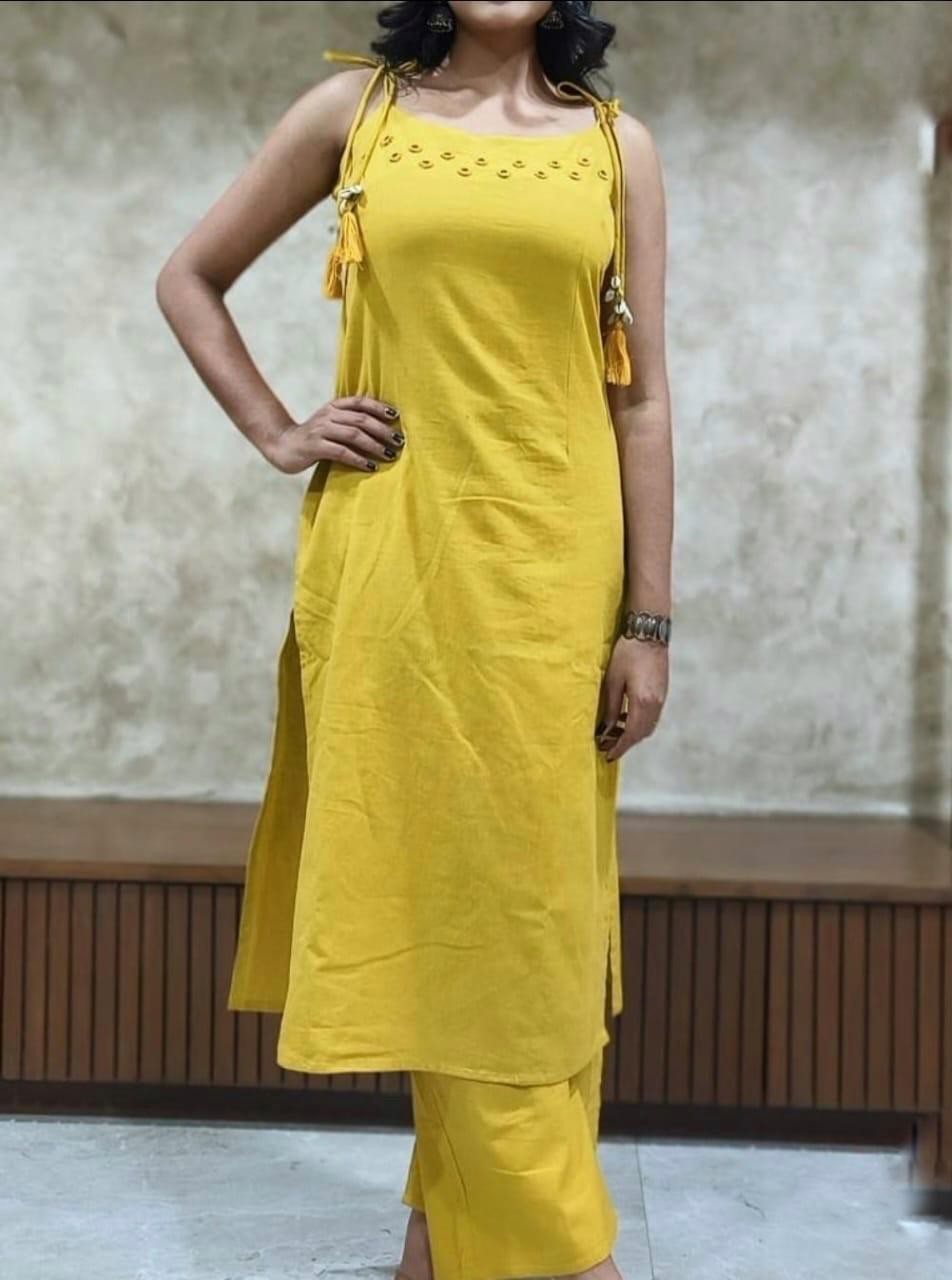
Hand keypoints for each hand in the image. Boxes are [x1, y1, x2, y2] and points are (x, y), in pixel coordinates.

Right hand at [264, 394, 404, 474]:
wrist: (281, 445)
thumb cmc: (312, 438)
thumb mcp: (330, 424)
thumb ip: (349, 421)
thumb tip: (381, 428)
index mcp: (334, 406)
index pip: (360, 402)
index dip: (379, 407)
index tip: (396, 416)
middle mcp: (328, 415)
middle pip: (362, 419)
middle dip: (383, 430)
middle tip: (399, 441)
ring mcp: (321, 430)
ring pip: (354, 434)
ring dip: (375, 445)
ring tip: (390, 455)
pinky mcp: (315, 446)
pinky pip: (342, 452)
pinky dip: (359, 459)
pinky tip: (371, 466)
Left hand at [595, 636, 668, 761]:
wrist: (649, 635)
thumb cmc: (627, 654)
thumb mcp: (613, 680)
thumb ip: (611, 707)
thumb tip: (606, 728)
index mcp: (642, 702)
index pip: (630, 734)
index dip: (619, 747)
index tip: (608, 755)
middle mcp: (655, 705)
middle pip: (641, 734)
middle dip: (625, 744)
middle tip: (608, 747)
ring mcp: (661, 699)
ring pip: (648, 727)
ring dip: (633, 735)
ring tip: (615, 736)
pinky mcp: (662, 693)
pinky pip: (652, 718)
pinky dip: (640, 725)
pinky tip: (626, 720)